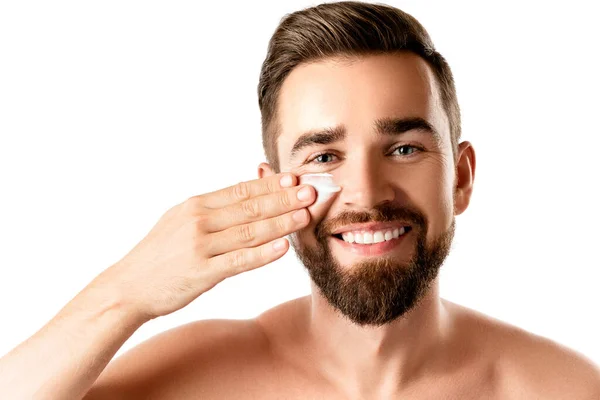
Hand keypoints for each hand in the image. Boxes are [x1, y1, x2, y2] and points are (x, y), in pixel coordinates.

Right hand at [90, 173, 315, 319]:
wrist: (127, 286)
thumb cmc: (159, 255)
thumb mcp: (180, 221)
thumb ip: (213, 209)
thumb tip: (246, 195)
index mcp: (196, 205)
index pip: (241, 190)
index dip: (271, 184)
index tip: (295, 178)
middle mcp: (199, 220)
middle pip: (250, 206)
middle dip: (284, 198)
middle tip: (312, 191)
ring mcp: (200, 246)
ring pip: (249, 230)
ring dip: (281, 222)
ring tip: (306, 215)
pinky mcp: (202, 272)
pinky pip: (239, 260)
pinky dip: (263, 253)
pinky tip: (283, 247)